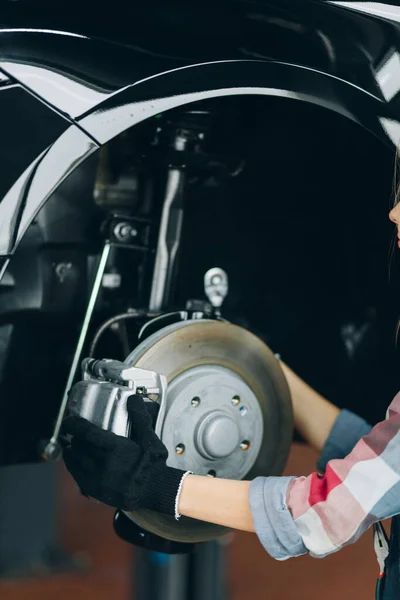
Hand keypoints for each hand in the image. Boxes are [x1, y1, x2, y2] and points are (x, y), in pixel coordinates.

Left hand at [62, 395, 186, 514]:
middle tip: (75, 431)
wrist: (154, 490)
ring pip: (74, 461)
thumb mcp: (149, 438)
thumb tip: (133, 399)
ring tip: (73, 444)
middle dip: (75, 437)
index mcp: (114, 448)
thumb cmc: (152, 464)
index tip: (70, 420)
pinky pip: (76, 475)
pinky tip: (76, 461)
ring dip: (72, 451)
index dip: (74, 424)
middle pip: (78, 445)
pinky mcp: (94, 490)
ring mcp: (96, 478)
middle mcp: (102, 463)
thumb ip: (139, 417)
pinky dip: (73, 466)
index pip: (86, 432)